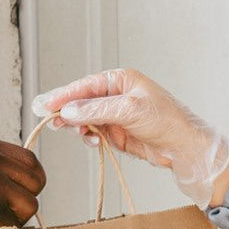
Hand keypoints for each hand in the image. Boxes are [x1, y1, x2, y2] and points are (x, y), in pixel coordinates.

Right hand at [32, 68, 228, 205]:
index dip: (63, 95)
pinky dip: (89, 137)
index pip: (85, 86)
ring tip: (73, 132)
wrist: (184, 147)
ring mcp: (115, 115)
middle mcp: (116, 95)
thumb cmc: (166, 121)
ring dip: (77, 126)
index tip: (45, 104)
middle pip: (81, 101)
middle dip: (65, 110)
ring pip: (85, 118)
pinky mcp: (116, 133)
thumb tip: (68, 110)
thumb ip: (97, 109)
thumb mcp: (130, 110)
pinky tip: (92, 141)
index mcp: (121, 80)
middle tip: (48, 119)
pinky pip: (93, 133)